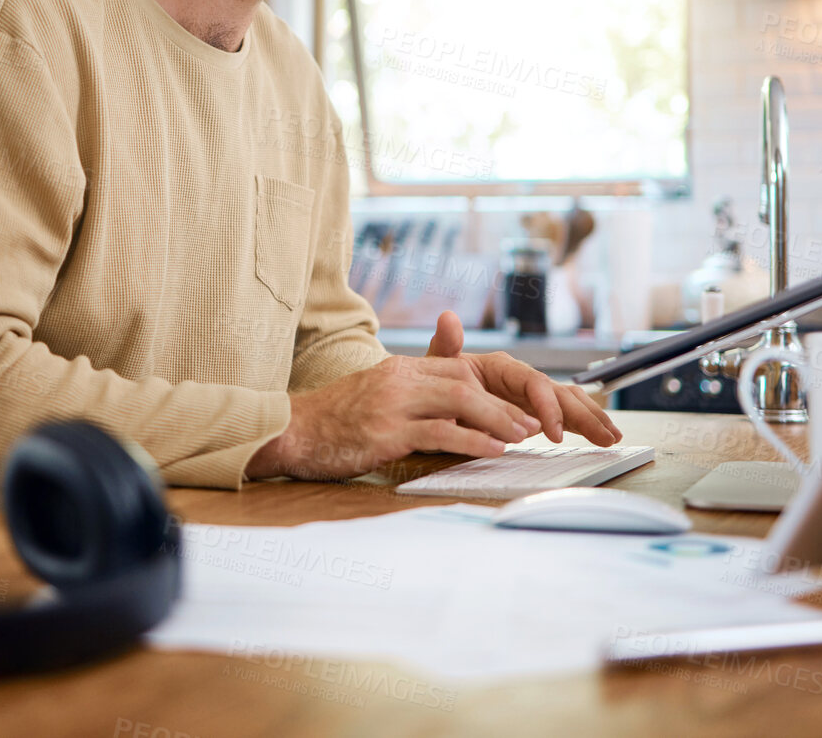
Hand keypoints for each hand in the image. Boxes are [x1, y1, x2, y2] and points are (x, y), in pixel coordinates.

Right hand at [245, 353, 544, 480]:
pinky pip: (441, 432)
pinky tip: (493, 451)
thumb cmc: (332, 423)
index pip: (457, 370)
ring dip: (497, 419)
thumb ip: (410, 397)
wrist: (291, 432)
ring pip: (460, 401)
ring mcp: (393, 403)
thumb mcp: (375, 399)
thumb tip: (448, 415)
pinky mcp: (387, 431)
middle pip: (466, 382)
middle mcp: (400, 379)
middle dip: (504, 403)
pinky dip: (473, 441)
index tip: (518, 408)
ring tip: (521, 436)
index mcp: (400, 370)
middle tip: (531, 423)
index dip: (492, 389)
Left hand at [425, 311, 620, 445]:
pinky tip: (604, 437)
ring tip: (613, 438)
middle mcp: (523, 380)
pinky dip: (585, 426)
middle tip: (604, 437)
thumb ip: (445, 346)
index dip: (547, 407)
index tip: (552, 433)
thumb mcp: (436, 366)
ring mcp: (531, 398)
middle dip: (584, 415)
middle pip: (560, 394)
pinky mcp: (534, 415)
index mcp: (504, 367)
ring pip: (569, 405)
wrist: (434, 399)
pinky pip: (565, 417)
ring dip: (592, 420)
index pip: (535, 384)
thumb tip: (447, 318)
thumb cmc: (437, 382)